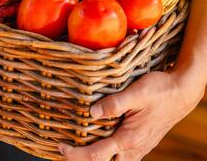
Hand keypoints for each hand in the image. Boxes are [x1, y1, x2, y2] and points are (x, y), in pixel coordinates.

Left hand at [59, 70, 203, 160]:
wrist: (182, 92)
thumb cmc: (160, 90)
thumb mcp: (137, 92)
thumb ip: (115, 103)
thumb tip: (92, 112)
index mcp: (129, 138)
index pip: (96, 155)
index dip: (75, 154)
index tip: (61, 146)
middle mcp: (134, 148)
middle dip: (83, 160)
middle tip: (66, 149)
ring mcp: (139, 147)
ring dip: (96, 158)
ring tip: (80, 147)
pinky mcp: (142, 143)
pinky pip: (122, 156)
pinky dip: (108, 153)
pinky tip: (102, 141)